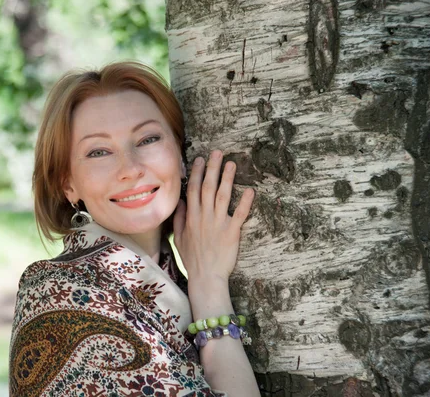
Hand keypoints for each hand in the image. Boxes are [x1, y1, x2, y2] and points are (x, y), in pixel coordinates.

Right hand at [173, 150, 254, 283]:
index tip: (200, 159)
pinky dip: (245, 202)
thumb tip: (180, 201)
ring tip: (232, 164)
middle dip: (212, 168)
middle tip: (217, 152)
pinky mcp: (232, 232)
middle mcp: (204, 217)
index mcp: (191, 217)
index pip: (193, 190)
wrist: (206, 277)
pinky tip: (250, 190)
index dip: (197, 173)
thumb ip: (179, 218)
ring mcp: (218, 223)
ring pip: (223, 196)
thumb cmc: (192, 258)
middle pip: (208, 187)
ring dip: (227, 178)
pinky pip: (240, 214)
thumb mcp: (179, 238)